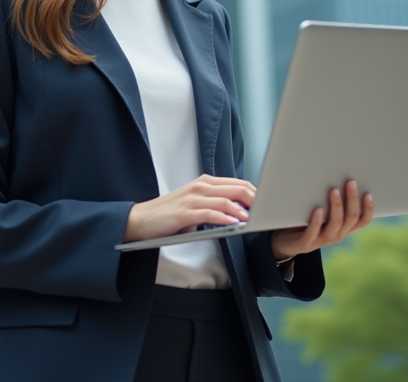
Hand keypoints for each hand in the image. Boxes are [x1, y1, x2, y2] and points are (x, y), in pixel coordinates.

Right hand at [125, 174, 255, 241]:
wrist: (140, 219)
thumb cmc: (169, 215)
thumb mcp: (195, 205)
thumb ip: (215, 204)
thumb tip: (239, 212)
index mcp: (204, 183)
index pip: (237, 183)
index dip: (254, 193)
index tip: (266, 204)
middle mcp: (200, 186)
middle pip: (235, 188)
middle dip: (254, 200)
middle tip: (267, 211)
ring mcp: (192, 198)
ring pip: (225, 200)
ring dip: (242, 210)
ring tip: (254, 219)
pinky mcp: (185, 212)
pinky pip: (210, 213)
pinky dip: (225, 218)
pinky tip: (234, 225)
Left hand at [270, 180, 372, 260]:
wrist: (286, 242)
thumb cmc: (307, 220)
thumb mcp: (324, 211)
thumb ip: (332, 200)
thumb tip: (338, 173)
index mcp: (343, 228)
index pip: (362, 221)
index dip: (368, 208)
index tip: (368, 193)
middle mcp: (337, 234)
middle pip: (351, 218)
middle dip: (352, 199)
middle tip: (350, 182)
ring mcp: (322, 240)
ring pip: (336, 223)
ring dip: (336, 206)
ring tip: (334, 190)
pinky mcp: (306, 243)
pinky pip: (314, 231)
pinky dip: (317, 220)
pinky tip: (318, 208)